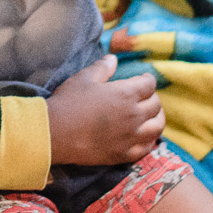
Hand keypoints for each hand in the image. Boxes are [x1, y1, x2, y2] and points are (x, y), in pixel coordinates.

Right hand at [46, 55, 164, 165]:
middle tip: (144, 97)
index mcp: (126, 94)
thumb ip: (102, 67)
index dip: (147, 79)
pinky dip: (149, 141)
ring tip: (150, 116)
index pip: (149, 84)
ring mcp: (130, 137)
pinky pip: (146, 148)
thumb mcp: (84, 78)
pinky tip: (144, 137)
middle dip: (152, 98)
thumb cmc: (69, 102)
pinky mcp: (123, 154)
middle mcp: (133, 115)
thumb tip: (114, 59)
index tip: (142, 79)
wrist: (54, 134)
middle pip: (156, 105)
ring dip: (157, 119)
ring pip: (157, 127)